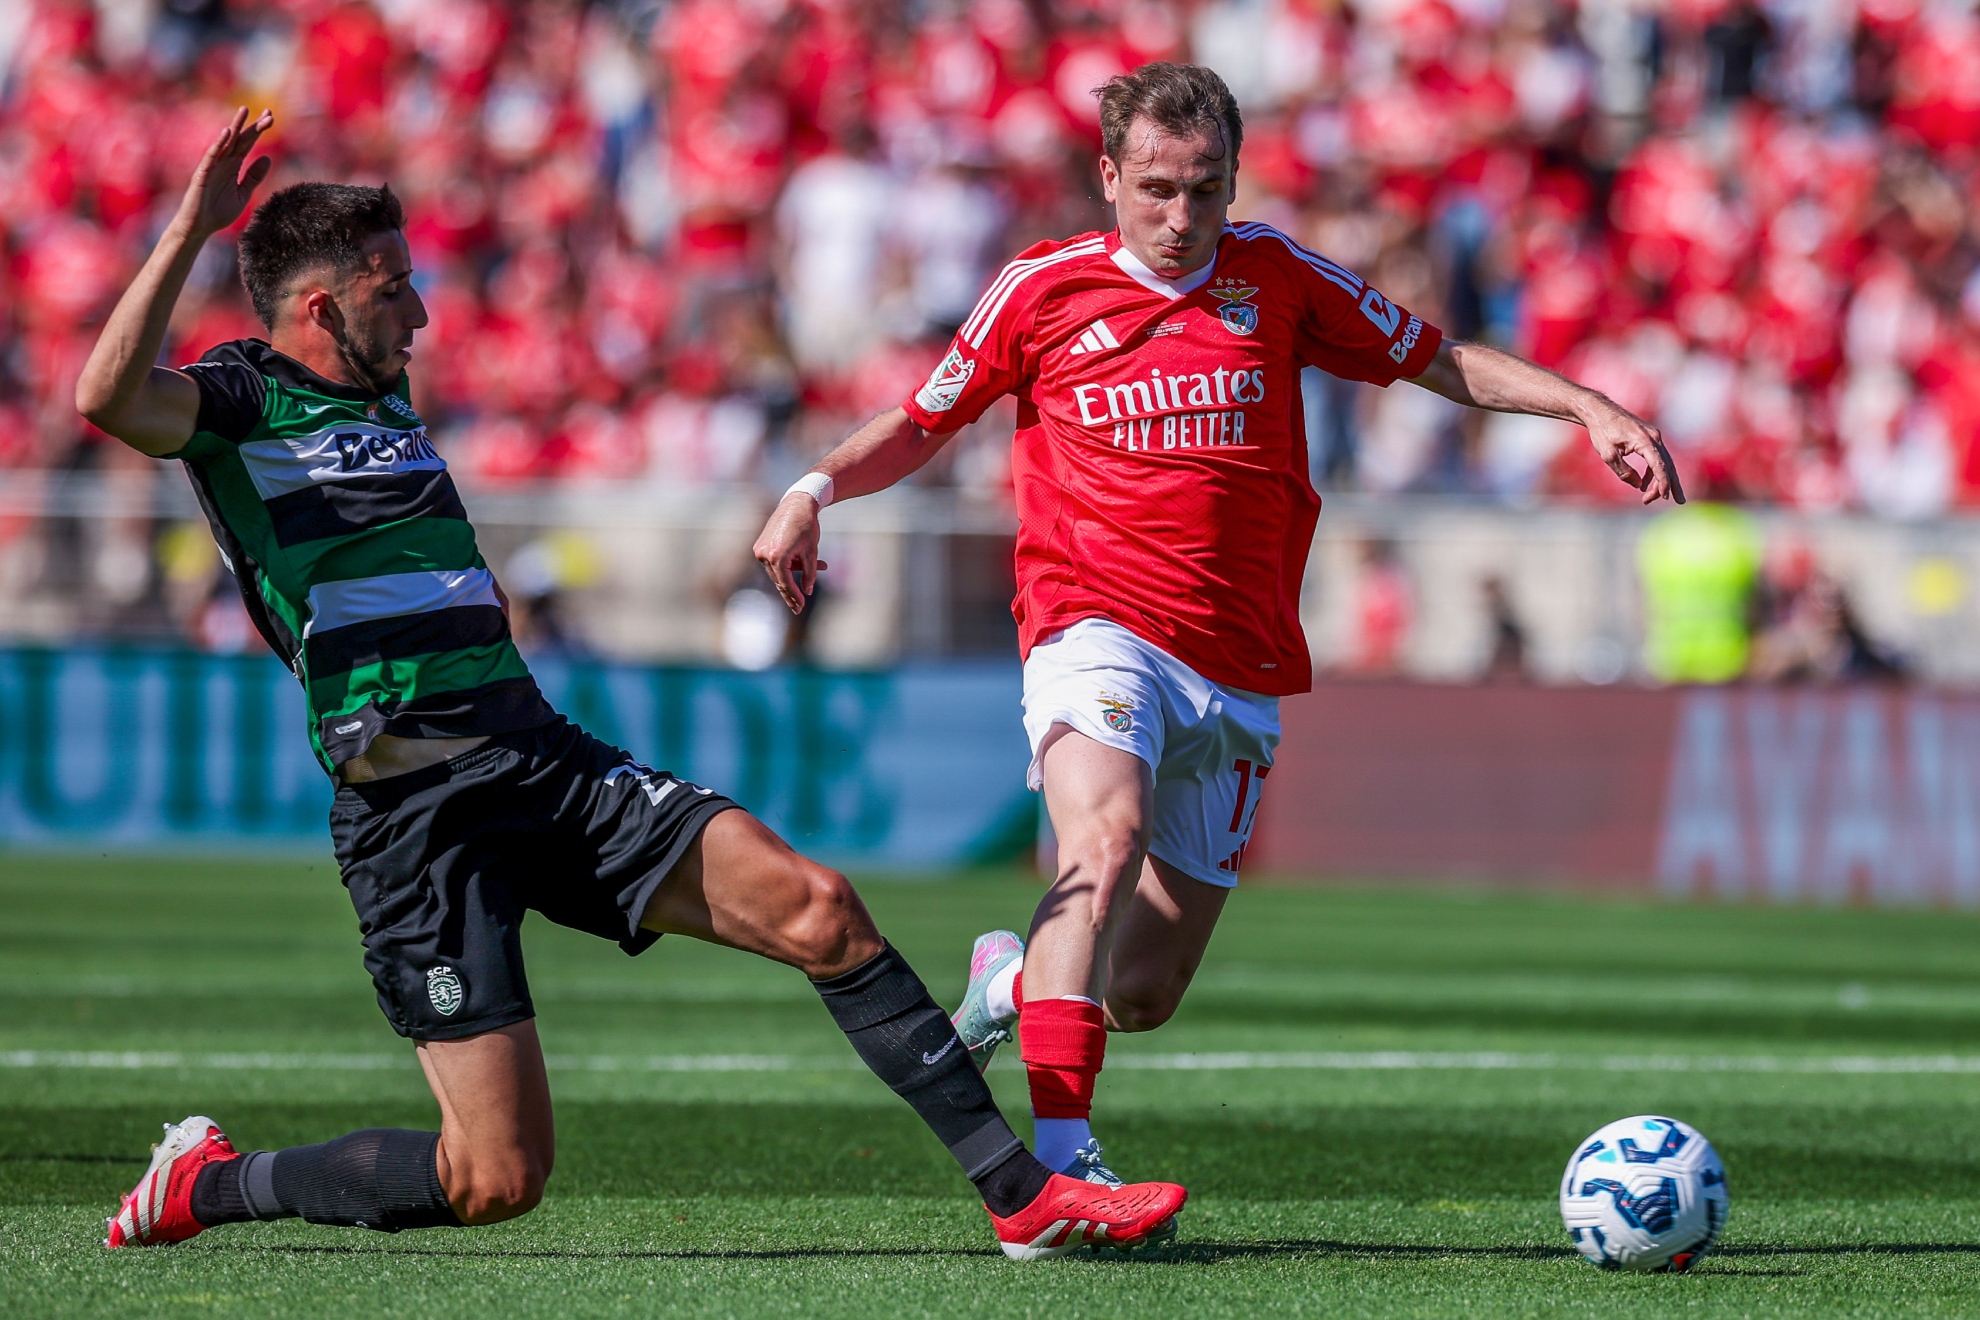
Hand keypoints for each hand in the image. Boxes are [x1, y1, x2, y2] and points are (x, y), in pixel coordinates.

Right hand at [176, 107, 274, 239]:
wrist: (201, 227)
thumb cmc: (219, 211)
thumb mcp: (243, 194)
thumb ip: (254, 177)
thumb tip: (268, 158)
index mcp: (234, 166)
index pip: (248, 144)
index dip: (259, 131)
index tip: (271, 118)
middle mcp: (223, 162)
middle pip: (240, 139)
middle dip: (253, 126)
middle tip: (268, 113)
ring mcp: (212, 166)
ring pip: (225, 143)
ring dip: (235, 127)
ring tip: (244, 112)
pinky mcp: (202, 174)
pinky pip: (211, 157)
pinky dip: (218, 144)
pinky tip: (227, 133)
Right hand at [752, 492, 830, 613]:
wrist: (797, 503)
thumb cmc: (807, 527)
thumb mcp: (812, 552)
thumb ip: (810, 574)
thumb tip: (807, 591)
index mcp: (777, 557)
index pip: (786, 583)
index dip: (795, 596)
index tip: (801, 607)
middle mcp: (764, 554)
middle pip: (779, 580)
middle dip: (791, 592)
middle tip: (799, 607)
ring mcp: (760, 550)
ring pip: (777, 571)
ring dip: (793, 574)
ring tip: (821, 565)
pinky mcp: (760, 546)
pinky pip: (773, 562)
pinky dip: (786, 565)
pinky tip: (803, 561)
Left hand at [1582, 398, 1684, 504]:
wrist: (1600, 411)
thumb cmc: (1602, 431)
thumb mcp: (1608, 454)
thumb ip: (1623, 471)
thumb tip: (1638, 485)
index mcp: (1645, 441)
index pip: (1659, 465)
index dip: (1663, 482)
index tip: (1665, 496)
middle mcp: (1654, 437)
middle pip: (1667, 465)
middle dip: (1672, 484)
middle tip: (1679, 502)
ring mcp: (1654, 437)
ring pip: (1664, 462)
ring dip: (1663, 480)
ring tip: (1660, 497)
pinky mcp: (1649, 438)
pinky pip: (1656, 458)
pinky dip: (1653, 472)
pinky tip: (1645, 485)